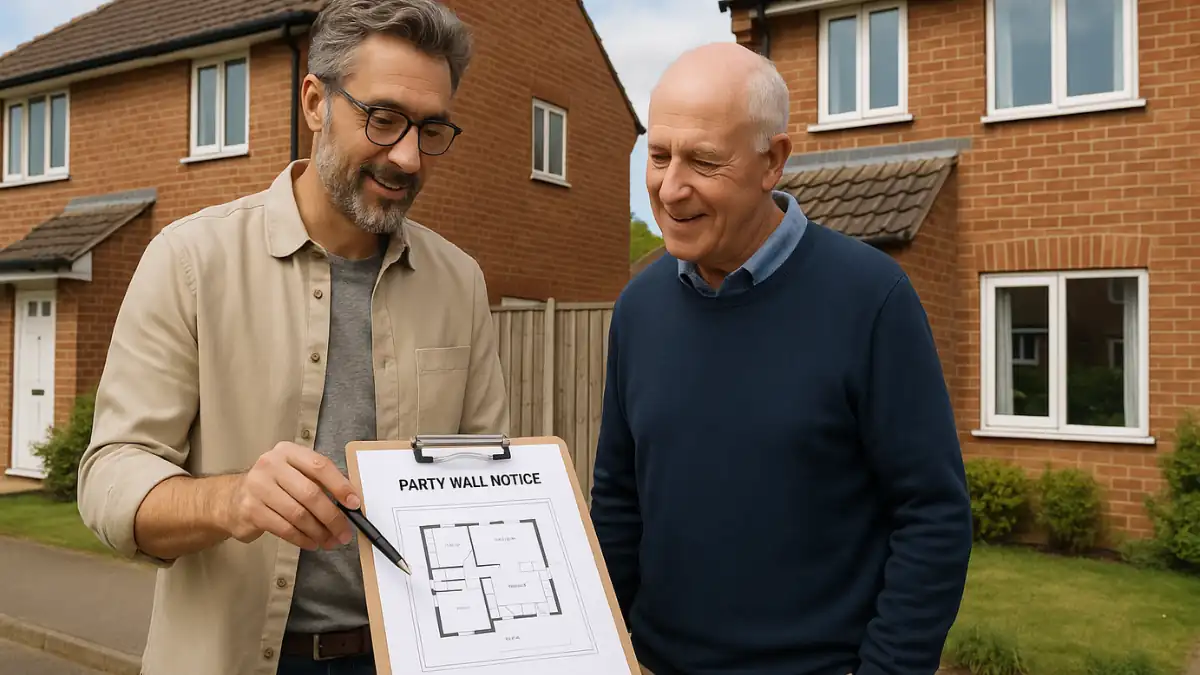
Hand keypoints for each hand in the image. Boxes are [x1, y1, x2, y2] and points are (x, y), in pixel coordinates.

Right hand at [222, 442, 360, 550]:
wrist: (231, 499)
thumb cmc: (273, 486)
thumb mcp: (293, 474)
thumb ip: (318, 482)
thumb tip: (350, 503)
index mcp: (288, 452)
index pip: (320, 466)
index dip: (340, 486)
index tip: (354, 504)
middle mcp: (271, 465)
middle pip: (310, 493)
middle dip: (332, 517)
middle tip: (344, 533)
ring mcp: (258, 487)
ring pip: (298, 514)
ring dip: (318, 531)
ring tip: (329, 541)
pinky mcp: (251, 510)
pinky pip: (284, 528)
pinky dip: (302, 538)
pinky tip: (311, 543)